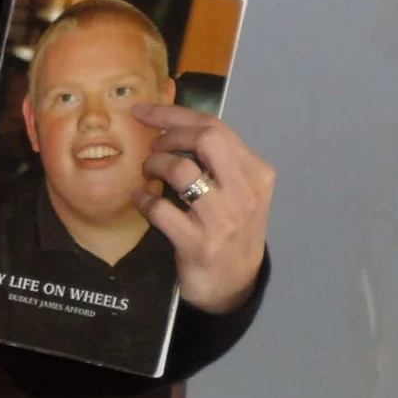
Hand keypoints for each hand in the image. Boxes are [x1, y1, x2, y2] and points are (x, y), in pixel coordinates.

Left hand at [131, 104, 274, 311]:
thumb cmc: (231, 232)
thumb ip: (218, 162)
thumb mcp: (238, 192)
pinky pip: (161, 210)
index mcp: (256, 173)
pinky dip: (144, 200)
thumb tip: (172, 125)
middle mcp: (245, 192)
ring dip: (155, 166)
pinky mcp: (198, 244)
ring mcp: (223, 219)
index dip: (174, 114)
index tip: (143, 111)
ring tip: (148, 173)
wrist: (235, 286)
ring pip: (181, 170)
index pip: (216, 128)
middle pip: (206, 139)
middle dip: (169, 135)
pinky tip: (140, 200)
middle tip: (153, 147)